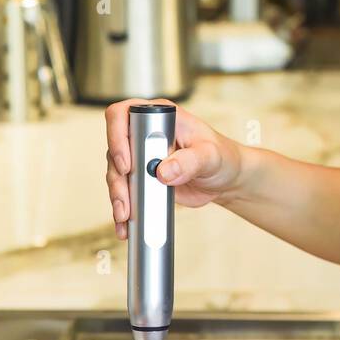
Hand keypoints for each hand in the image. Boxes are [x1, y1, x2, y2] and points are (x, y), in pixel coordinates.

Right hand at [105, 98, 243, 237]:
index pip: (124, 115)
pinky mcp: (142, 178)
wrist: (225, 179)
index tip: (127, 165)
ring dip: (118, 196)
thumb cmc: (222, 156)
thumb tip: (163, 171)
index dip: (117, 137)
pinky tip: (125, 224)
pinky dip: (123, 208)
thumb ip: (190, 161)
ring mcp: (141, 157)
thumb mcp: (211, 156)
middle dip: (117, 178)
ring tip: (125, 216)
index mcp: (161, 116)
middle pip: (115, 150)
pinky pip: (125, 191)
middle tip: (125, 201)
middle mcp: (145, 134)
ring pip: (116, 173)